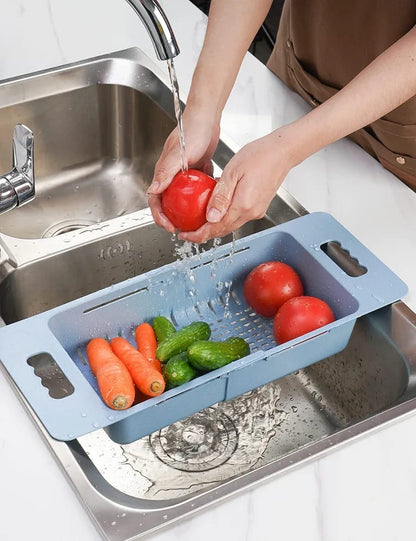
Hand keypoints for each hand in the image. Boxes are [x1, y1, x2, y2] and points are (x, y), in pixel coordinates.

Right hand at [147, 107, 219, 232]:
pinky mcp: (196, 170)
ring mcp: (184, 174)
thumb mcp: (178, 154)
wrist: (207, 117)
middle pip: (168, 202)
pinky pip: (196, 189)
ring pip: (182, 198)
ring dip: (187, 210)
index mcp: (163, 172)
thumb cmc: (191, 130)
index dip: (159, 216)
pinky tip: (210, 202)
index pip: (155, 200)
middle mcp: (171, 175)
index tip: (169, 226)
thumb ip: (166, 172)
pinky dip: (200, 196)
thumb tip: (153, 190)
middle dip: (172, 218)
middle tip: (182, 228)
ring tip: (197, 221)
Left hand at [178, 128, 295, 242]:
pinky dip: (225, 218)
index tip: (185, 234)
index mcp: (243, 205)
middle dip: (204, 234)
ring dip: (214, 227)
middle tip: (187, 231)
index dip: (198, 235)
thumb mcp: (232, 172)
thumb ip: (220, 196)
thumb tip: (209, 218)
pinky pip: (238, 218)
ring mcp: (256, 211)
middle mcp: (251, 212)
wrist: (282, 152)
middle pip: (222, 230)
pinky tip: (216, 211)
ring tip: (198, 222)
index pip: (215, 228)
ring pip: (230, 225)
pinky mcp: (259, 207)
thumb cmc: (259, 155)